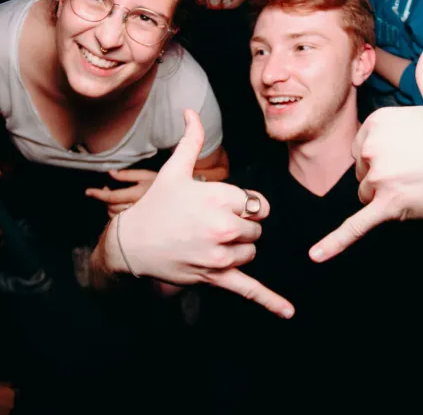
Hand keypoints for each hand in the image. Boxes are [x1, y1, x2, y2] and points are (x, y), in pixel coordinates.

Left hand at [86, 169, 157, 217]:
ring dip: (110, 207)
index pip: (112, 196)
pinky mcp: (138, 224)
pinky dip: (116, 214)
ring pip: (114, 216)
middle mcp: (136, 209)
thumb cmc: (162, 185)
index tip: (88, 191)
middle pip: (111, 207)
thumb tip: (111, 173)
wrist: (177, 201)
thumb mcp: (146, 175)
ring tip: (115, 198)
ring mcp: (137, 219)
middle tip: (108, 188)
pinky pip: (121, 222)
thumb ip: (127, 175)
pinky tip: (121, 206)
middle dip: (105, 198)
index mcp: (137, 195)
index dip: (98, 193)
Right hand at [108, 109, 293, 317]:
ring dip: (239, 249)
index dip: (243, 205)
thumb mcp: (174, 170)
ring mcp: (220, 254)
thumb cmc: (157, 205)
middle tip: (213, 225)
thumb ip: (190, 140)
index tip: (223, 206)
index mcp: (220, 196)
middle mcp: (223, 225)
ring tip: (210, 243)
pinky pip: (249, 290)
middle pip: (257, 228)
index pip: (257, 203)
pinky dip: (271, 302)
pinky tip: (289, 313)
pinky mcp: (215, 277)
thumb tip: (191, 111)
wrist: (133, 243)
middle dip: (241, 227)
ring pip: (252, 252)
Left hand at [309, 45, 422, 262]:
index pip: (360, 149)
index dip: (385, 157)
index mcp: (378, 120)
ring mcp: (382, 175)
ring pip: (366, 197)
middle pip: (360, 173)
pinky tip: (316, 256)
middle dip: (384, 179)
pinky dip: (334, 243)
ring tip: (420, 186)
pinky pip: (355, 226)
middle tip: (419, 171)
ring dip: (387, 199)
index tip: (411, 155)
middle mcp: (374, 145)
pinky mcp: (390, 205)